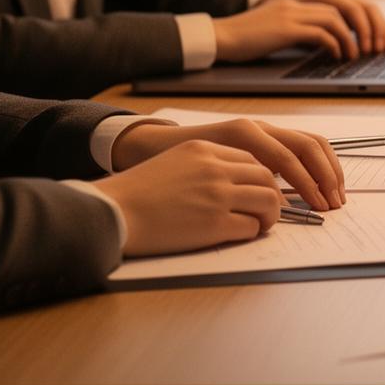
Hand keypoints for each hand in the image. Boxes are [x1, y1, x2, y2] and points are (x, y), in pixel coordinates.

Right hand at [91, 141, 282, 256]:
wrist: (113, 211)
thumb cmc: (136, 192)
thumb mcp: (173, 162)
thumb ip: (203, 165)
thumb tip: (232, 182)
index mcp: (204, 150)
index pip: (250, 159)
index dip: (259, 177)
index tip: (259, 190)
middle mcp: (215, 169)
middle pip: (266, 177)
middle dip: (272, 195)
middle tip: (267, 210)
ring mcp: (217, 196)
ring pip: (268, 200)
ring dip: (270, 215)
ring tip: (262, 224)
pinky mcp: (215, 223)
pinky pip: (252, 227)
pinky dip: (253, 232)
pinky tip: (243, 235)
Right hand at [212, 0, 384, 61]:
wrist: (220, 37)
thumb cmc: (250, 38)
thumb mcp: (285, 29)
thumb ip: (308, 30)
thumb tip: (336, 43)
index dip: (368, 17)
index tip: (377, 37)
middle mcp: (299, 1)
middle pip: (350, 4)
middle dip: (370, 25)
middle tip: (377, 47)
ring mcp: (292, 12)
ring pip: (338, 17)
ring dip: (354, 38)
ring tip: (357, 56)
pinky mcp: (284, 28)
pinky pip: (320, 32)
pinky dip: (335, 44)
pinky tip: (336, 57)